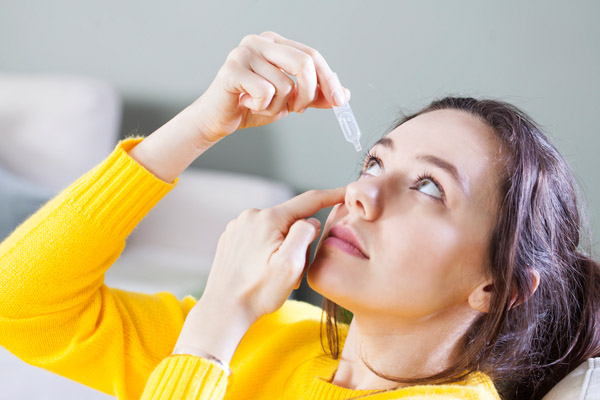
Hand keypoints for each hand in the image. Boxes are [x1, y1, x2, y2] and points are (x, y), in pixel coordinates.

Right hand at [189, 31, 350, 142]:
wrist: (218, 120)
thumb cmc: (252, 106)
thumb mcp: (289, 101)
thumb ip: (314, 96)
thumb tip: (343, 95)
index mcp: (275, 43)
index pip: (311, 55)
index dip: (328, 79)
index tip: (339, 100)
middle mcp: (259, 41)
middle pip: (304, 62)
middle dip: (308, 93)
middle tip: (298, 109)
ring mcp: (244, 52)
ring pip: (284, 84)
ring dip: (278, 106)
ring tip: (261, 106)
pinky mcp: (232, 69)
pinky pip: (266, 92)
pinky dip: (262, 107)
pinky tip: (247, 104)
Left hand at [201, 187, 345, 322]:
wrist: (224, 310)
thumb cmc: (258, 293)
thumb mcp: (290, 266)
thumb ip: (304, 235)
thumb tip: (311, 221)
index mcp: (268, 218)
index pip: (308, 200)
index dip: (332, 195)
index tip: (348, 191)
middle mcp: (251, 216)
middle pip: (291, 220)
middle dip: (299, 241)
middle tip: (293, 271)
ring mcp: (238, 226)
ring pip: (275, 229)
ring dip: (282, 247)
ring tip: (274, 274)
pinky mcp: (231, 237)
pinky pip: (260, 236)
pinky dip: (267, 249)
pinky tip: (261, 270)